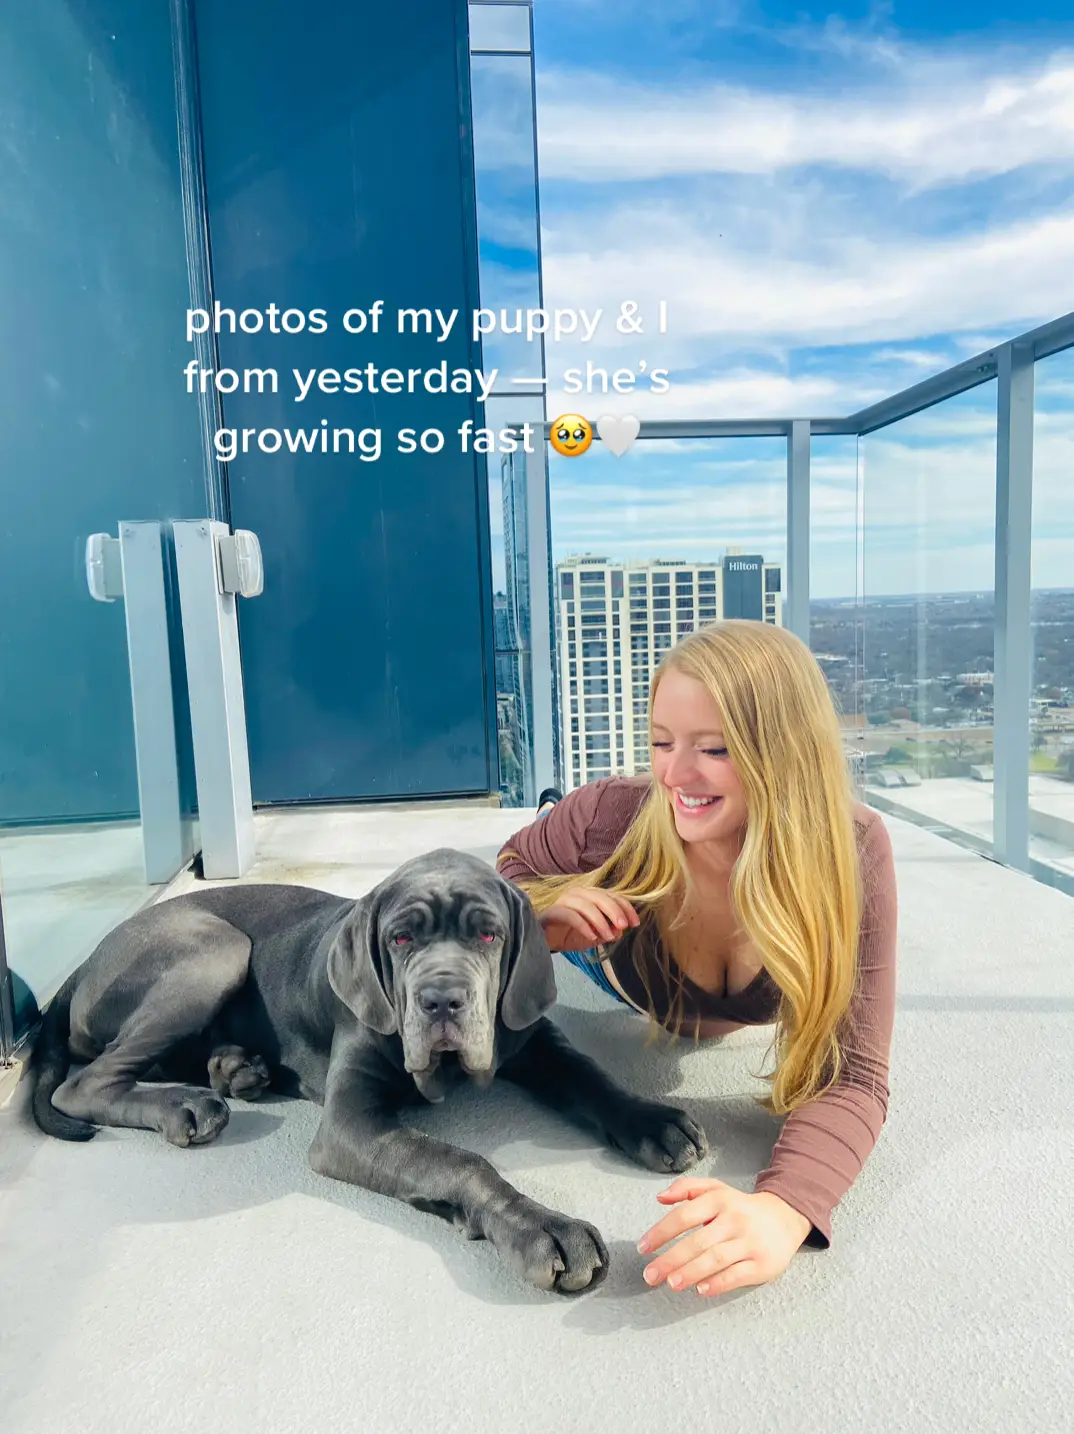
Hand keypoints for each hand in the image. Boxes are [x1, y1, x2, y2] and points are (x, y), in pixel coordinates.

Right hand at [539, 886, 639, 952]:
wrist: (543, 940)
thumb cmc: (569, 934)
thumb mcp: (594, 935)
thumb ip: (607, 931)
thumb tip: (620, 930)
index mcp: (590, 896)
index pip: (612, 896)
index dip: (625, 908)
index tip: (635, 923)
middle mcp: (577, 894)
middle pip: (600, 896)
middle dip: (614, 911)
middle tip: (623, 926)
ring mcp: (563, 901)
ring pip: (586, 904)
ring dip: (600, 921)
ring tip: (608, 937)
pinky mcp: (552, 912)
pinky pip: (570, 915)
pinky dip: (584, 926)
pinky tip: (592, 938)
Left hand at [636, 1177, 811, 1296]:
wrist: (785, 1218)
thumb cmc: (741, 1207)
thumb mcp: (716, 1189)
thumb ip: (687, 1188)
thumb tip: (660, 1197)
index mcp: (719, 1200)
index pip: (684, 1215)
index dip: (661, 1232)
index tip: (643, 1248)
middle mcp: (734, 1219)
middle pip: (697, 1241)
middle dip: (670, 1259)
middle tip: (650, 1275)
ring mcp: (749, 1242)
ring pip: (716, 1259)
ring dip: (690, 1272)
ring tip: (671, 1283)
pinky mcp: (763, 1264)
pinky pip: (737, 1275)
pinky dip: (718, 1283)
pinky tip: (701, 1289)